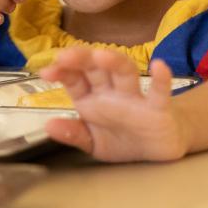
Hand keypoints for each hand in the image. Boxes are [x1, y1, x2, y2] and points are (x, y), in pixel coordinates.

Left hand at [40, 47, 192, 161]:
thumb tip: (49, 126)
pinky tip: (159, 66)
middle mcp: (111, 92)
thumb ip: (73, 134)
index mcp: (91, 98)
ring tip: (101, 56)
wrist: (157, 151)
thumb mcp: (93, 142)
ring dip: (114, 62)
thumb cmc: (122, 139)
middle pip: (96, 68)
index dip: (61, 72)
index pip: (74, 79)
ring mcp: (135, 97)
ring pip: (125, 72)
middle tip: (65, 56)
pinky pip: (160, 92)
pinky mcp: (158, 108)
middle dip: (81, 59)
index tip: (46, 72)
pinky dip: (161, 79)